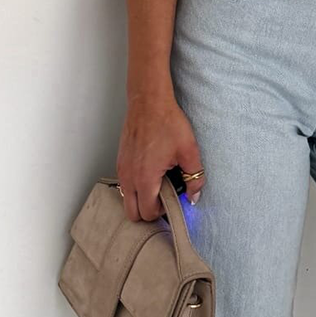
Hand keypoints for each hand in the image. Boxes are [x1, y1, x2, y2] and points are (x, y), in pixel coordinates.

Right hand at [116, 92, 205, 221]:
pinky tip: (151, 171)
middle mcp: (129, 177)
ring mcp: (122, 169)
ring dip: (140, 199)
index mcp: (145, 179)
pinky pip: (124, 184)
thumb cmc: (167, 123)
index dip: (163, 212)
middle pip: (132, 213)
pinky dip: (135, 186)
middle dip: (148, 211)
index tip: (173, 200)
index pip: (148, 213)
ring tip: (159, 183)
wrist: (149, 102)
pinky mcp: (121, 161)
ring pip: (126, 199)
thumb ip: (194, 177)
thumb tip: (194, 195)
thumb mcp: (189, 150)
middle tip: (165, 197)